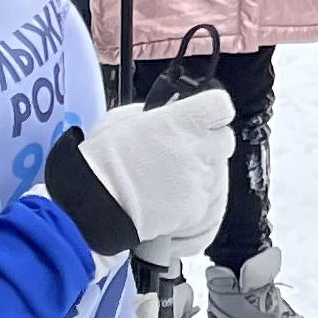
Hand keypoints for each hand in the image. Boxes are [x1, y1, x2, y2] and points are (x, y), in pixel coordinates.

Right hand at [46, 87, 234, 266]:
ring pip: (216, 177)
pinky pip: (205, 207)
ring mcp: (201, 180)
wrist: (93, 206)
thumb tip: (161, 116)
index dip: (211, 114)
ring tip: (166, 188)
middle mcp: (198, 148)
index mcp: (182, 121)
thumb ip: (151, 115)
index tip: (202, 121)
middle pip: (224, 141)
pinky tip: (167, 209)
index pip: (220, 106)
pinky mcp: (198, 209)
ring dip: (197, 181)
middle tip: (181, 158)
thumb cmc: (101, 162)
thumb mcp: (120, 120)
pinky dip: (191, 211)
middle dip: (208, 148)